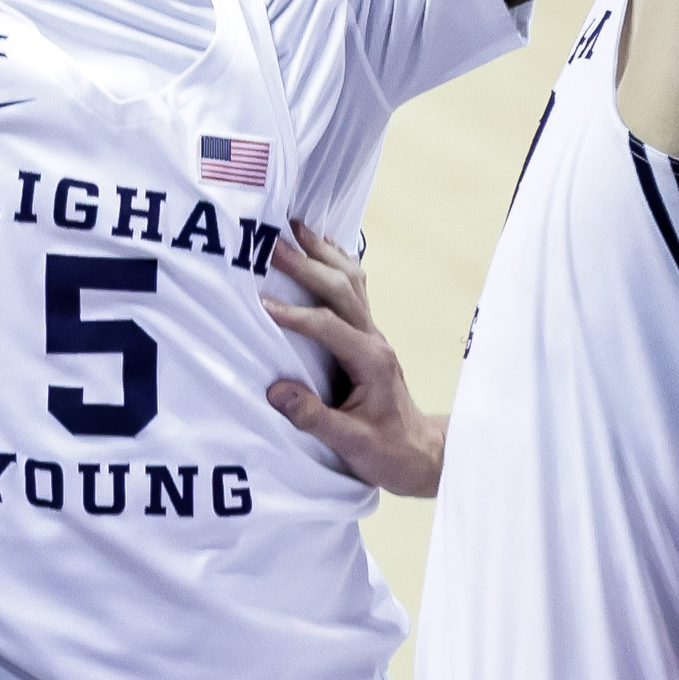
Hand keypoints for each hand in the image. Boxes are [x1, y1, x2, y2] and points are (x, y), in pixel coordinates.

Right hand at [261, 222, 445, 498]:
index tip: (261, 303)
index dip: (295, 315)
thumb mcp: (352, 443)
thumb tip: (276, 391)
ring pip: (351, 280)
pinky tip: (317, 247)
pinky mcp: (365, 336)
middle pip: (342, 289)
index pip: (328, 327)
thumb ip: (314, 417)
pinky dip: (333, 262)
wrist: (418, 453)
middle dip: (306, 264)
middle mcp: (373, 340)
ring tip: (294, 226)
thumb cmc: (387, 452)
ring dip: (322, 252)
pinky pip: (352, 288)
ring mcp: (372, 334)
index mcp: (371, 362)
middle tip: (271, 242)